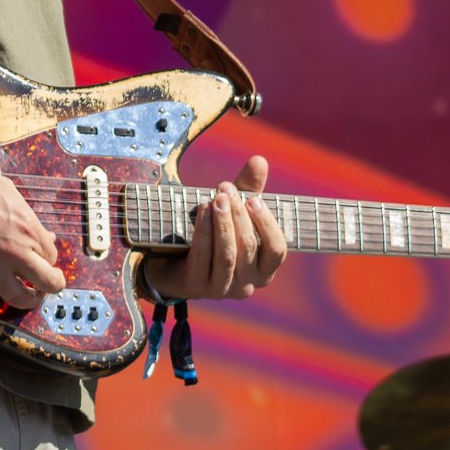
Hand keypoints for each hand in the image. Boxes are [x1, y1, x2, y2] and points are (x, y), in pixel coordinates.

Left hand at [144, 156, 287, 301]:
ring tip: (217, 197)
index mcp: (264, 269)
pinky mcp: (197, 286)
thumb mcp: (233, 210)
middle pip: (249, 248)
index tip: (253, 199)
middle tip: (226, 188)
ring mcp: (222, 289)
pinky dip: (204, 231)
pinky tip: (203, 210)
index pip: (277, 250)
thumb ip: (248, 188)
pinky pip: (202, 256)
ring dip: (223, 223)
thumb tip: (259, 160)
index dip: (266, 223)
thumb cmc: (213, 233)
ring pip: (227, 255)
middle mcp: (247, 284)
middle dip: (238, 215)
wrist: (172, 261)